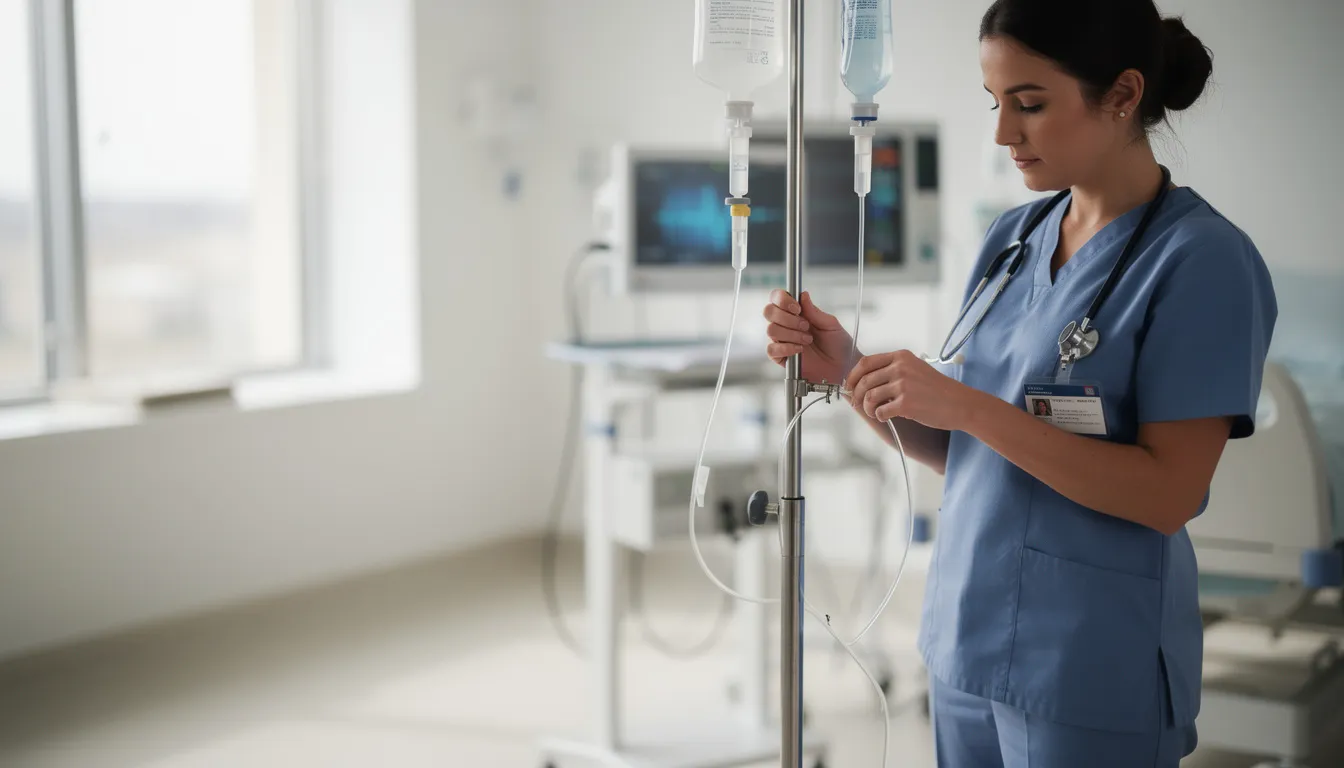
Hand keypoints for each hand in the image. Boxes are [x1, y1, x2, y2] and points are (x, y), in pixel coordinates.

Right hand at [763, 290, 853, 383]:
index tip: (797, 308)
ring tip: (807, 340)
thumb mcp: (830, 325)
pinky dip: (786, 348)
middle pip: (769, 311)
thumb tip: (802, 295)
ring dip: (791, 334)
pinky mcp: (780, 357)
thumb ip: (814, 311)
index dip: (782, 300)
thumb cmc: (838, 345)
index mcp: (797, 312)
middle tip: (805, 326)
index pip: (778, 298)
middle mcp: (786, 324)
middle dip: (787, 318)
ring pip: (771, 330)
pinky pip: (771, 349)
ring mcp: (782, 340)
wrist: (842, 367)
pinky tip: (799, 350)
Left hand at [844, 350, 978, 430]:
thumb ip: (892, 370)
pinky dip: (879, 416)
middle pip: (864, 380)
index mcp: (901, 356)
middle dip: (856, 395)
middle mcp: (900, 367)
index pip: (865, 362)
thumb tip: (862, 380)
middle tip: (858, 405)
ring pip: (869, 396)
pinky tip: (886, 417)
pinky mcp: (906, 403)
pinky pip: (880, 411)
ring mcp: (903, 385)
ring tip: (874, 412)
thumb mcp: (915, 369)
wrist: (960, 403)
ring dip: (867, 408)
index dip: (852, 376)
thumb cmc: (936, 389)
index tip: (850, 387)